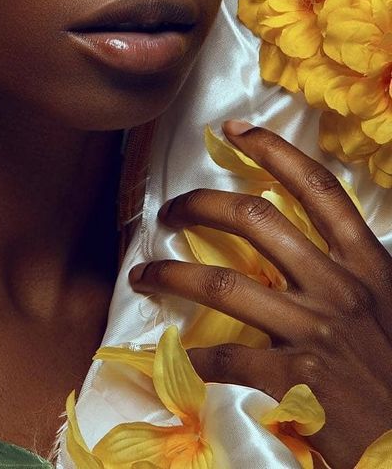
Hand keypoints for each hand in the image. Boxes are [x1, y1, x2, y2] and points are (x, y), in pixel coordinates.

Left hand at [129, 123, 391, 468]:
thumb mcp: (388, 307)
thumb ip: (349, 273)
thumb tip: (302, 246)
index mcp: (367, 265)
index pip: (318, 189)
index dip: (274, 150)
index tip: (235, 130)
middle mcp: (340, 288)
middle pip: (256, 220)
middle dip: (202, 205)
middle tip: (171, 211)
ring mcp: (316, 332)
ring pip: (224, 285)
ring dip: (172, 276)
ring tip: (144, 275)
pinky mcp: (297, 381)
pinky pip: (227, 359)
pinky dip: (196, 358)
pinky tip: (180, 359)